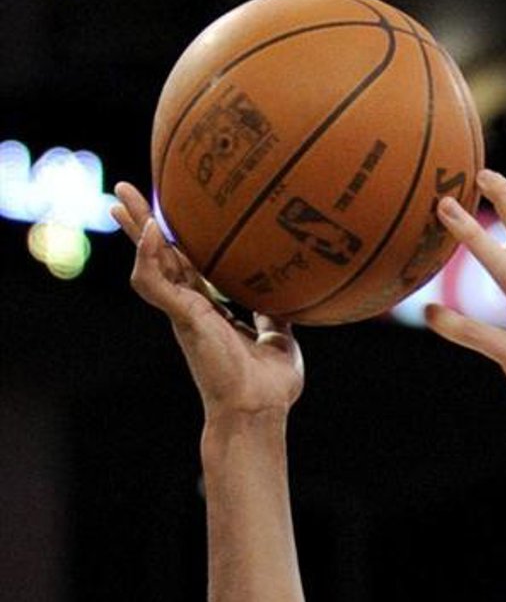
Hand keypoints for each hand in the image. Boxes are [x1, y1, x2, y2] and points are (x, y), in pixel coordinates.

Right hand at [112, 184, 303, 420]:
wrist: (258, 410)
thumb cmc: (270, 387)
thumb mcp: (279, 339)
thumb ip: (275, 314)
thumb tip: (289, 292)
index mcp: (210, 311)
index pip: (186, 267)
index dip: (176, 242)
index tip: (169, 214)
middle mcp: (191, 308)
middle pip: (161, 256)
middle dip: (143, 223)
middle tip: (124, 191)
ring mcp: (183, 312)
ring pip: (149, 262)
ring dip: (135, 229)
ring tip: (120, 197)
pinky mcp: (181, 317)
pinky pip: (155, 280)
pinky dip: (149, 254)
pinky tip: (152, 228)